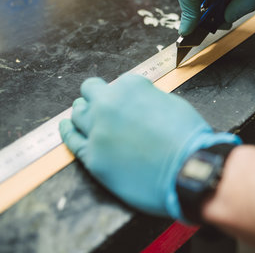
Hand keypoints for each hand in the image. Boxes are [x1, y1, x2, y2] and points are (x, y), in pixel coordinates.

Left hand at [59, 74, 240, 219]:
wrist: (188, 169)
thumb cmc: (186, 137)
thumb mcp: (170, 102)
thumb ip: (146, 99)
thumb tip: (136, 106)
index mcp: (130, 86)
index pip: (116, 84)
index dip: (121, 96)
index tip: (125, 104)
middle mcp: (108, 104)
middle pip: (90, 93)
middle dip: (96, 98)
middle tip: (102, 107)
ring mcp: (97, 131)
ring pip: (77, 115)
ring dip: (82, 114)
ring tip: (83, 117)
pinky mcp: (93, 157)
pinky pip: (72, 142)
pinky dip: (68, 132)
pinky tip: (67, 128)